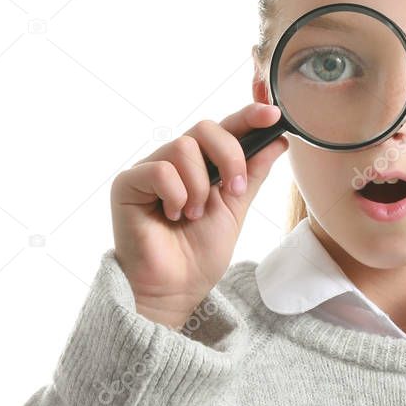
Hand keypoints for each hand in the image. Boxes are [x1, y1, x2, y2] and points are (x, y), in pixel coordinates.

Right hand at [110, 102, 287, 327]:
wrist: (176, 289)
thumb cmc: (200, 253)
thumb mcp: (237, 208)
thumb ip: (253, 173)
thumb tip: (278, 139)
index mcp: (201, 163)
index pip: (224, 128)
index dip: (248, 116)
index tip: (273, 116)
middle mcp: (174, 161)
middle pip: (205, 128)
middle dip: (230, 157)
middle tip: (234, 191)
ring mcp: (149, 169)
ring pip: (183, 147)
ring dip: (199, 187)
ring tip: (193, 215)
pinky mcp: (127, 184)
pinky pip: (160, 170)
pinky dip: (176, 195)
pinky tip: (172, 216)